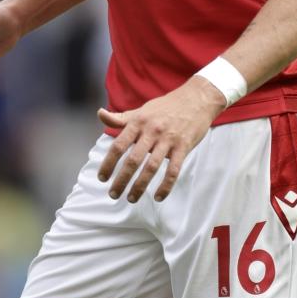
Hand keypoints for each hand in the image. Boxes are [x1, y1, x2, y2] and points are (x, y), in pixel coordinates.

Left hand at [96, 76, 226, 202]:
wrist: (196, 99)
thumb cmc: (166, 106)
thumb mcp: (142, 110)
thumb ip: (121, 117)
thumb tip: (100, 114)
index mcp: (139, 122)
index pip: (119, 145)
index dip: (108, 163)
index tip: (102, 177)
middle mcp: (152, 130)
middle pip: (133, 160)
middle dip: (121, 180)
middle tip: (113, 194)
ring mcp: (168, 139)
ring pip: (151, 167)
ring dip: (140, 186)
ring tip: (131, 198)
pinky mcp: (183, 147)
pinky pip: (174, 170)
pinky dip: (166, 186)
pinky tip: (159, 197)